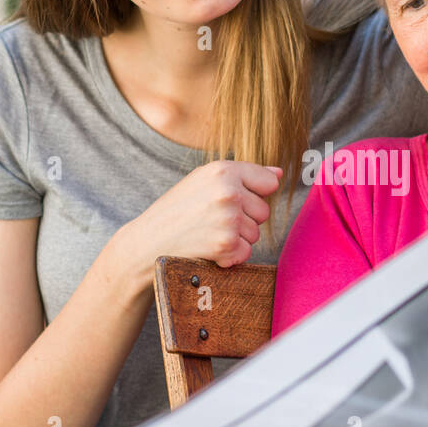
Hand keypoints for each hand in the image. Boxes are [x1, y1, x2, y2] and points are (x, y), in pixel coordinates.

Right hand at [124, 160, 282, 280]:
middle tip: (213, 220)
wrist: (148, 242)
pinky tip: (208, 248)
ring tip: (208, 233)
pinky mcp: (226, 244)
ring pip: (256, 234)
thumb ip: (243, 175)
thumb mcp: (203, 182)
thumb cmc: (177, 210)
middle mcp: (228, 191)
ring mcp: (228, 219)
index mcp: (222, 170)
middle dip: (244, 219)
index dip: (253, 195)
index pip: (268, 182)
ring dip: (236, 239)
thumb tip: (279, 174)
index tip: (231, 201)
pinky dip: (230, 256)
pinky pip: (246, 253)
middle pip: (263, 211)